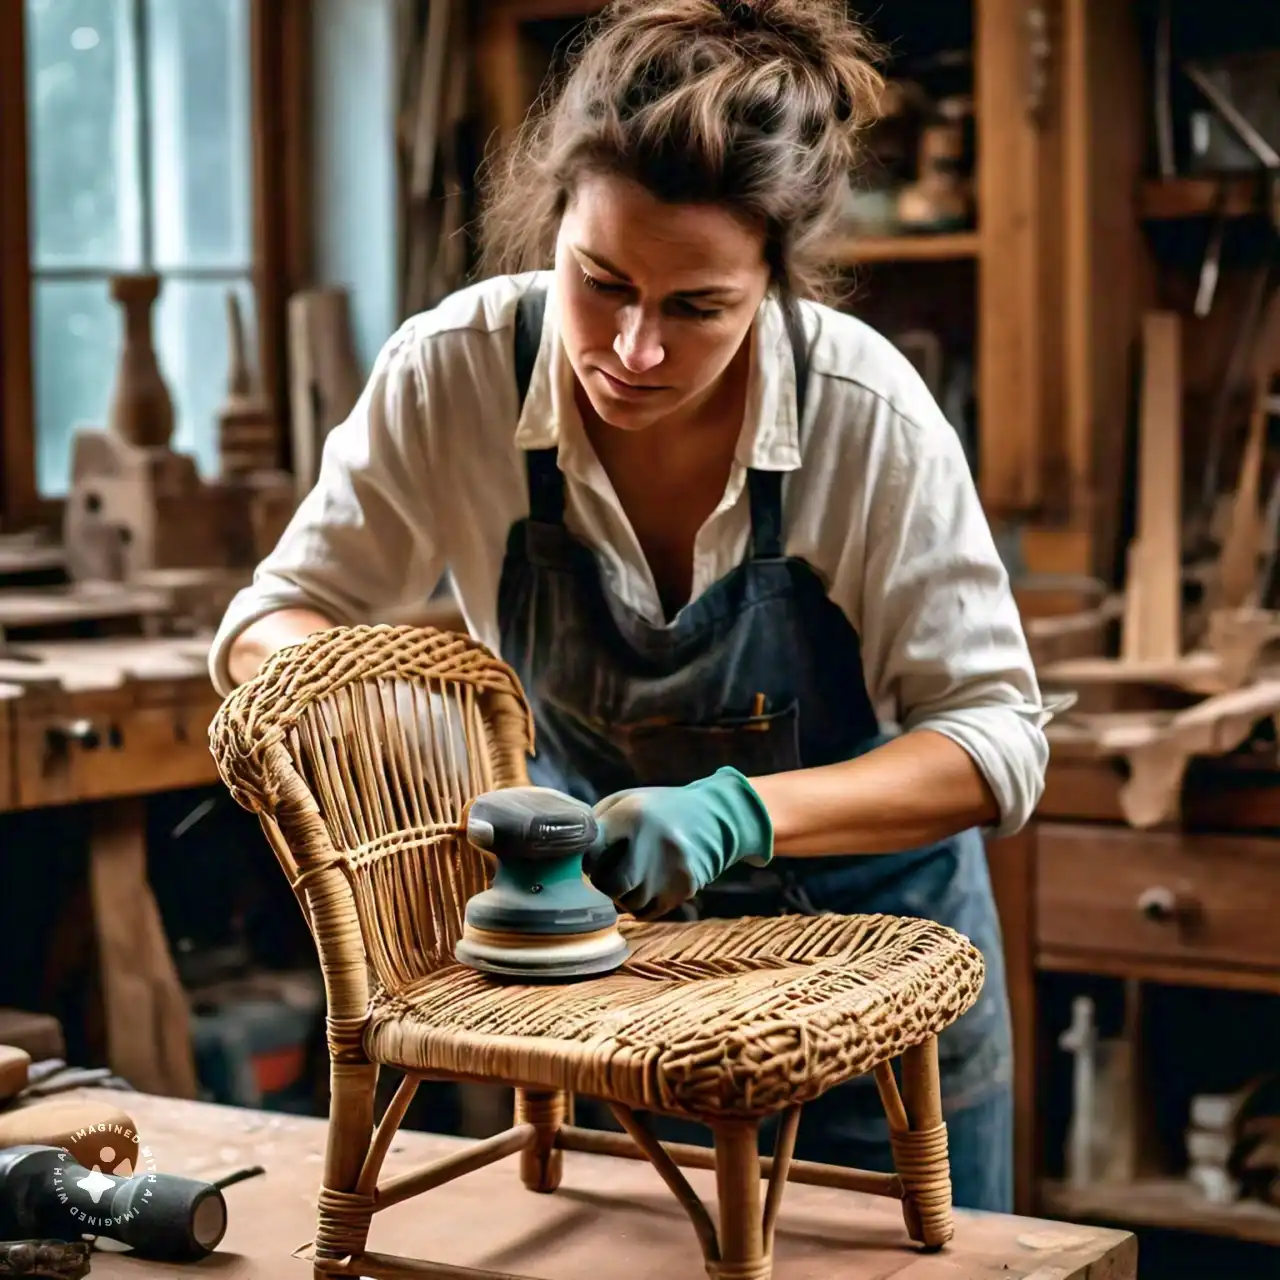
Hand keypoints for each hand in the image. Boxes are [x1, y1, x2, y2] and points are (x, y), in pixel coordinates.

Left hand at [588, 767, 773, 919]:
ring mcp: (670, 869)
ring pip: (627, 903)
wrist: (716, 817)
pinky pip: (647, 911)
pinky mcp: (684, 888)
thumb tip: (565, 853)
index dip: (583, 859)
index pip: (589, 851)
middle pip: (607, 885)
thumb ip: (595, 825)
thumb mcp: (626, 801)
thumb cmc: (658, 810)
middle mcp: (650, 843)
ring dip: (623, 895)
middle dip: (603, 882)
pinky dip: (641, 903)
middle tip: (611, 868)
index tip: (587, 857)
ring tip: (635, 872)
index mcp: (631, 815)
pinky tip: (651, 882)